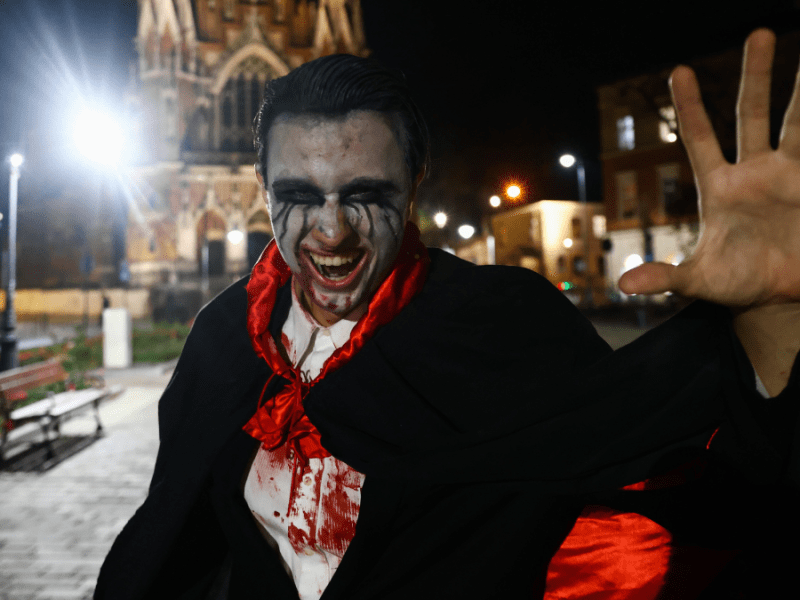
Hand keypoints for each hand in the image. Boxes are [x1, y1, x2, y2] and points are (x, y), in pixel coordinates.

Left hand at [619, 29, 799, 306]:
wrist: (776, 297)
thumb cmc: (734, 282)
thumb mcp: (698, 281)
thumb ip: (665, 278)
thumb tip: (622, 285)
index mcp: (719, 187)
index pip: (700, 139)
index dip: (690, 107)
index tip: (677, 70)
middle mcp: (754, 172)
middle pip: (753, 115)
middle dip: (756, 76)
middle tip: (757, 33)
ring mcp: (788, 176)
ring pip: (798, 124)